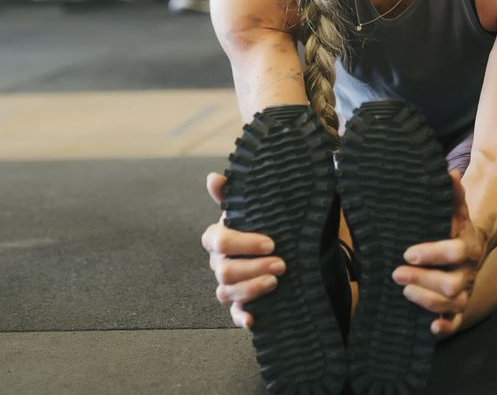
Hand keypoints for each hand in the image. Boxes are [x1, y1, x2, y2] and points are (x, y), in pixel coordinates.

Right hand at [201, 172, 285, 330]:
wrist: (284, 248)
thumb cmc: (264, 225)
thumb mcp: (254, 209)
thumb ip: (232, 194)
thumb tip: (213, 177)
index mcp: (219, 238)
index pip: (218, 240)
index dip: (242, 243)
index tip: (271, 243)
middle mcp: (219, 264)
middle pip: (225, 270)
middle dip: (253, 268)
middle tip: (281, 264)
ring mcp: (228, 286)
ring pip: (226, 292)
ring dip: (251, 289)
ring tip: (276, 282)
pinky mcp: (240, 304)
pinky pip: (234, 314)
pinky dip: (242, 318)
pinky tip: (253, 319)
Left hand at [391, 172, 488, 337]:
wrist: (473, 248)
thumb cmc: (456, 229)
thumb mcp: (456, 211)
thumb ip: (452, 195)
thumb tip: (446, 173)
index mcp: (468, 246)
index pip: (454, 252)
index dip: (433, 254)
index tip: (408, 252)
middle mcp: (469, 272)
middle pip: (451, 284)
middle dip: (422, 280)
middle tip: (396, 273)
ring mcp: (465, 291)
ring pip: (452, 304)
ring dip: (426, 301)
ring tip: (404, 292)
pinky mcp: (460, 307)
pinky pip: (456, 323)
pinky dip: (445, 328)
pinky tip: (430, 328)